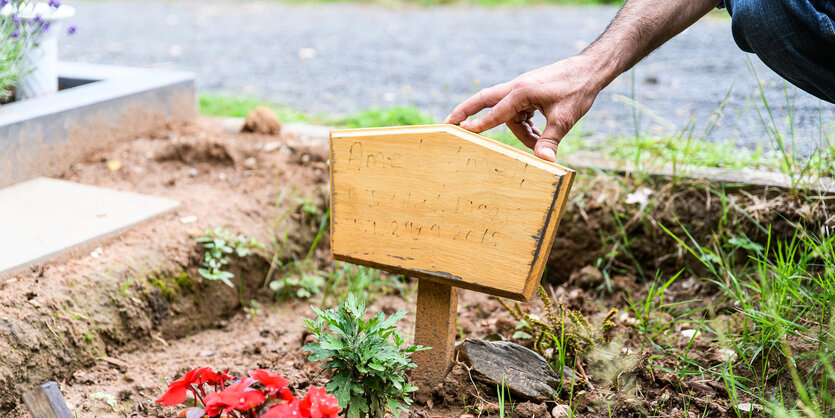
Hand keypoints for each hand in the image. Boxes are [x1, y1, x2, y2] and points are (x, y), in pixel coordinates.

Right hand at [444, 54, 603, 161]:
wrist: (591, 69)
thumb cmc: (578, 89)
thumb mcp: (565, 119)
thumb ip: (551, 140)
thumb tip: (545, 161)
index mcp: (522, 91)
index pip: (496, 112)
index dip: (479, 124)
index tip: (462, 130)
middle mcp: (518, 88)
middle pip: (485, 100)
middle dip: (467, 111)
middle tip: (448, 122)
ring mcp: (523, 90)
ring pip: (511, 115)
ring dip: (521, 132)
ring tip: (537, 143)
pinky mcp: (530, 94)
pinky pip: (520, 113)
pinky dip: (527, 126)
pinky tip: (539, 134)